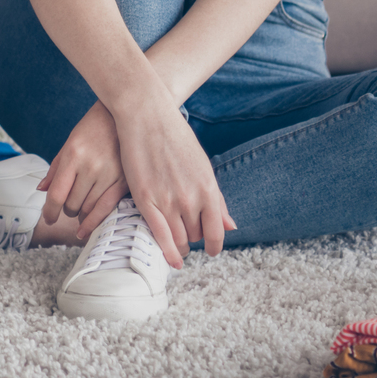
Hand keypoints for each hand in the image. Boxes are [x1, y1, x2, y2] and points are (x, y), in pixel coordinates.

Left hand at [39, 101, 125, 234]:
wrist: (123, 116)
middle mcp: (90, 166)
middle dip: (66, 209)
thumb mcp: (70, 143)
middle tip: (68, 205)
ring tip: (80, 209)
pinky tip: (84, 229)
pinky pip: (106, 208)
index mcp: (73, 155)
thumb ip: (56, 168)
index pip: (56, 193)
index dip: (49, 211)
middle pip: (72, 204)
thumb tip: (41, 190)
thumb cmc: (93, 128)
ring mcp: (108, 174)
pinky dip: (93, 222)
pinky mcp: (123, 180)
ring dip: (80, 214)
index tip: (48, 218)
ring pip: (87, 208)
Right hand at [107, 90, 234, 267]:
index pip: (216, 232)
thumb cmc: (176, 138)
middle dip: (193, 237)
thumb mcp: (203, 168)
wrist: (147, 116)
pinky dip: (167, 253)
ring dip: (179, 244)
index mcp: (208, 189)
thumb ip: (216, 200)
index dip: (214, 246)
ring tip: (176, 241)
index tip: (211, 250)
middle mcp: (190, 199)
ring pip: (178, 239)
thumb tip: (231, 227)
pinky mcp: (145, 200)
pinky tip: (172, 261)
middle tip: (187, 231)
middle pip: (195, 236)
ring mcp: (167, 201)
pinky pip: (159, 237)